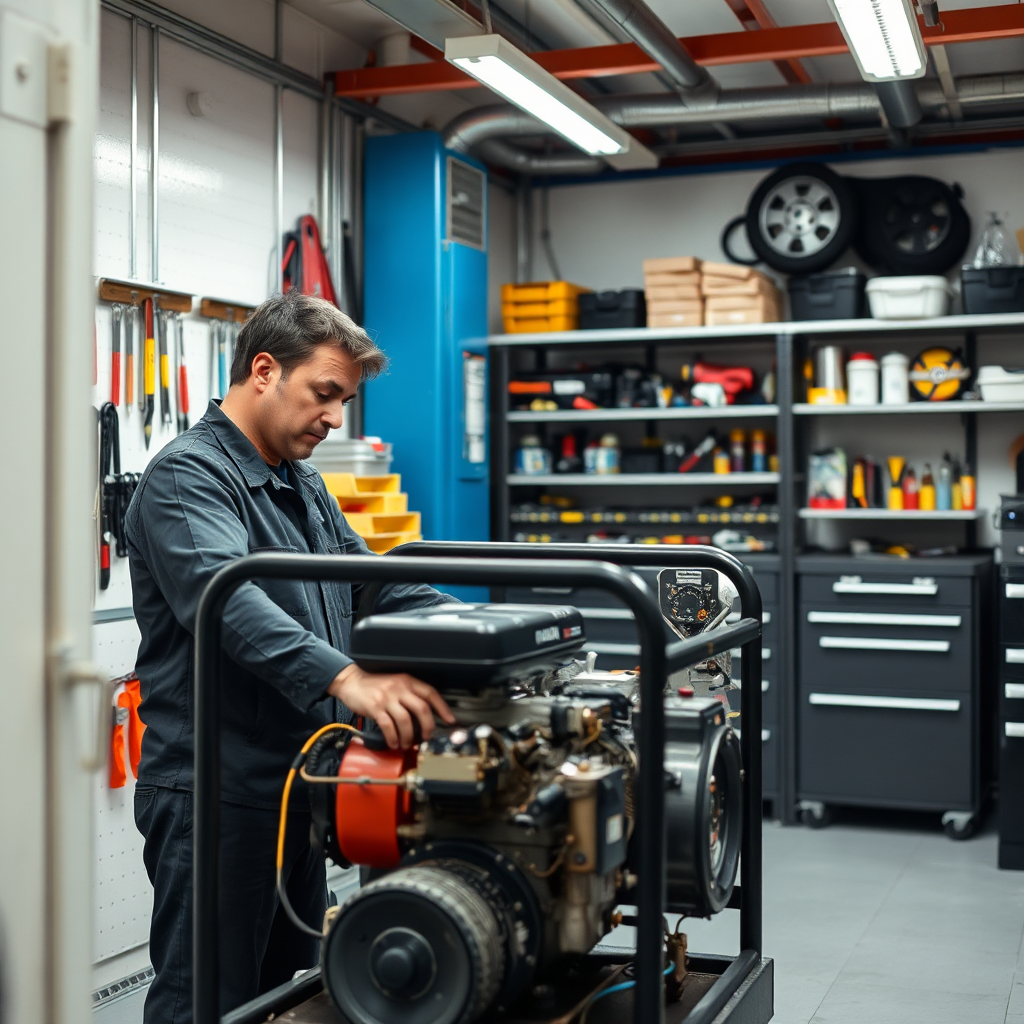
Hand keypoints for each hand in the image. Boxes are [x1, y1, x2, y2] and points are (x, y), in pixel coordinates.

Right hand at [327, 664, 455, 748]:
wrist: (351, 682)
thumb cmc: (374, 685)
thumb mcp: (395, 684)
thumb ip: (409, 695)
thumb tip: (424, 717)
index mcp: (407, 681)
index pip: (430, 693)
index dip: (443, 708)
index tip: (450, 720)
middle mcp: (399, 688)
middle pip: (422, 708)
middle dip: (428, 727)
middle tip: (427, 737)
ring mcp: (387, 697)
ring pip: (406, 720)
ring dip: (409, 737)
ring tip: (407, 744)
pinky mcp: (375, 707)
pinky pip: (388, 726)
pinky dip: (393, 738)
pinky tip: (393, 743)